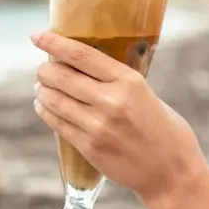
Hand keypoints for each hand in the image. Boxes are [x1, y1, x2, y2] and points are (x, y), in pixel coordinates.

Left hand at [30, 31, 208, 205]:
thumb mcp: (146, 94)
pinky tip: (44, 106)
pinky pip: (57, 124)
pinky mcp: (89, 147)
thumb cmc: (165, 129)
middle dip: (44, 71)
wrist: (172, 172)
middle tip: (41, 69)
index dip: (54, 43)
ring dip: (42, 91)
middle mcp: (111, 101)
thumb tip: (82, 67)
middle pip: (61, 77)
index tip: (36, 36)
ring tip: (40, 88)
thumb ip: (117, 81)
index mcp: (129, 81)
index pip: (81, 55)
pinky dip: (46, 111)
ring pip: (54, 100)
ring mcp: (98, 126)